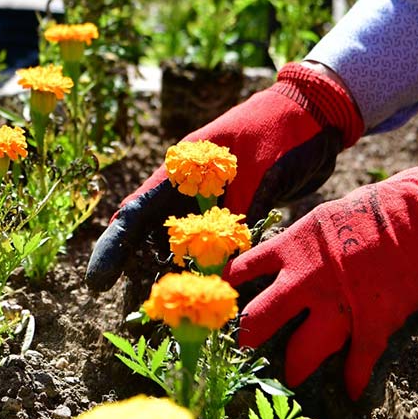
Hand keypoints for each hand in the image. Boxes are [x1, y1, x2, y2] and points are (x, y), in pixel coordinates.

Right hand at [85, 63, 363, 289]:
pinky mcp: (237, 206)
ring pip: (185, 243)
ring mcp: (213, 196)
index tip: (96, 283)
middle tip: (148, 307)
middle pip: (154, 233)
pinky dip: (216, 265)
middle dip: (145, 268)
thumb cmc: (286, 132)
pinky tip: (222, 287)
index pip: (137, 213)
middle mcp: (191, 184)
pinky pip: (216, 244)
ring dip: (185, 270)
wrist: (321, 111)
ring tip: (191, 301)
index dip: (114, 248)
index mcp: (184, 168)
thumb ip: (237, 219)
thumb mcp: (259, 174)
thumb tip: (220, 271)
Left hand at [224, 140, 417, 397]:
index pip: (245, 270)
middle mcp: (305, 279)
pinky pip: (358, 361)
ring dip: (296, 367)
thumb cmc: (383, 204)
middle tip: (245, 347)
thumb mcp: (330, 214)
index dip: (231, 287)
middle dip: (249, 336)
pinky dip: (355, 378)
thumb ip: (308, 240)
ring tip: (291, 377)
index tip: (225, 297)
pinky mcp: (372, 323)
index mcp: (293, 246)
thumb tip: (295, 251)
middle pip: (260, 318)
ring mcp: (337, 305)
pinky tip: (352, 390)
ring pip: (302, 350)